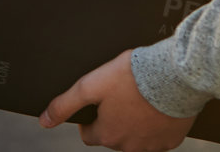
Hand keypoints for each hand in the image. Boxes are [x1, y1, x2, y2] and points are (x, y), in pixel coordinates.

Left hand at [39, 49, 197, 150]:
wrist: (175, 75)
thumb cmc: (134, 77)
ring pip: (135, 137)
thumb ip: (65, 104)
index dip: (90, 116)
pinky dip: (155, 124)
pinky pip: (157, 136)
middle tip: (121, 93)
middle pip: (112, 135)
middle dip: (113, 118)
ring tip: (139, 97)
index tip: (100, 100)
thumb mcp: (91, 85)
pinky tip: (155, 106)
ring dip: (134, 122)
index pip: (89, 134)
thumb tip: (44, 120)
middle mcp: (128, 147)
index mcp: (107, 135)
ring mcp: (151, 146)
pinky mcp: (171, 141)